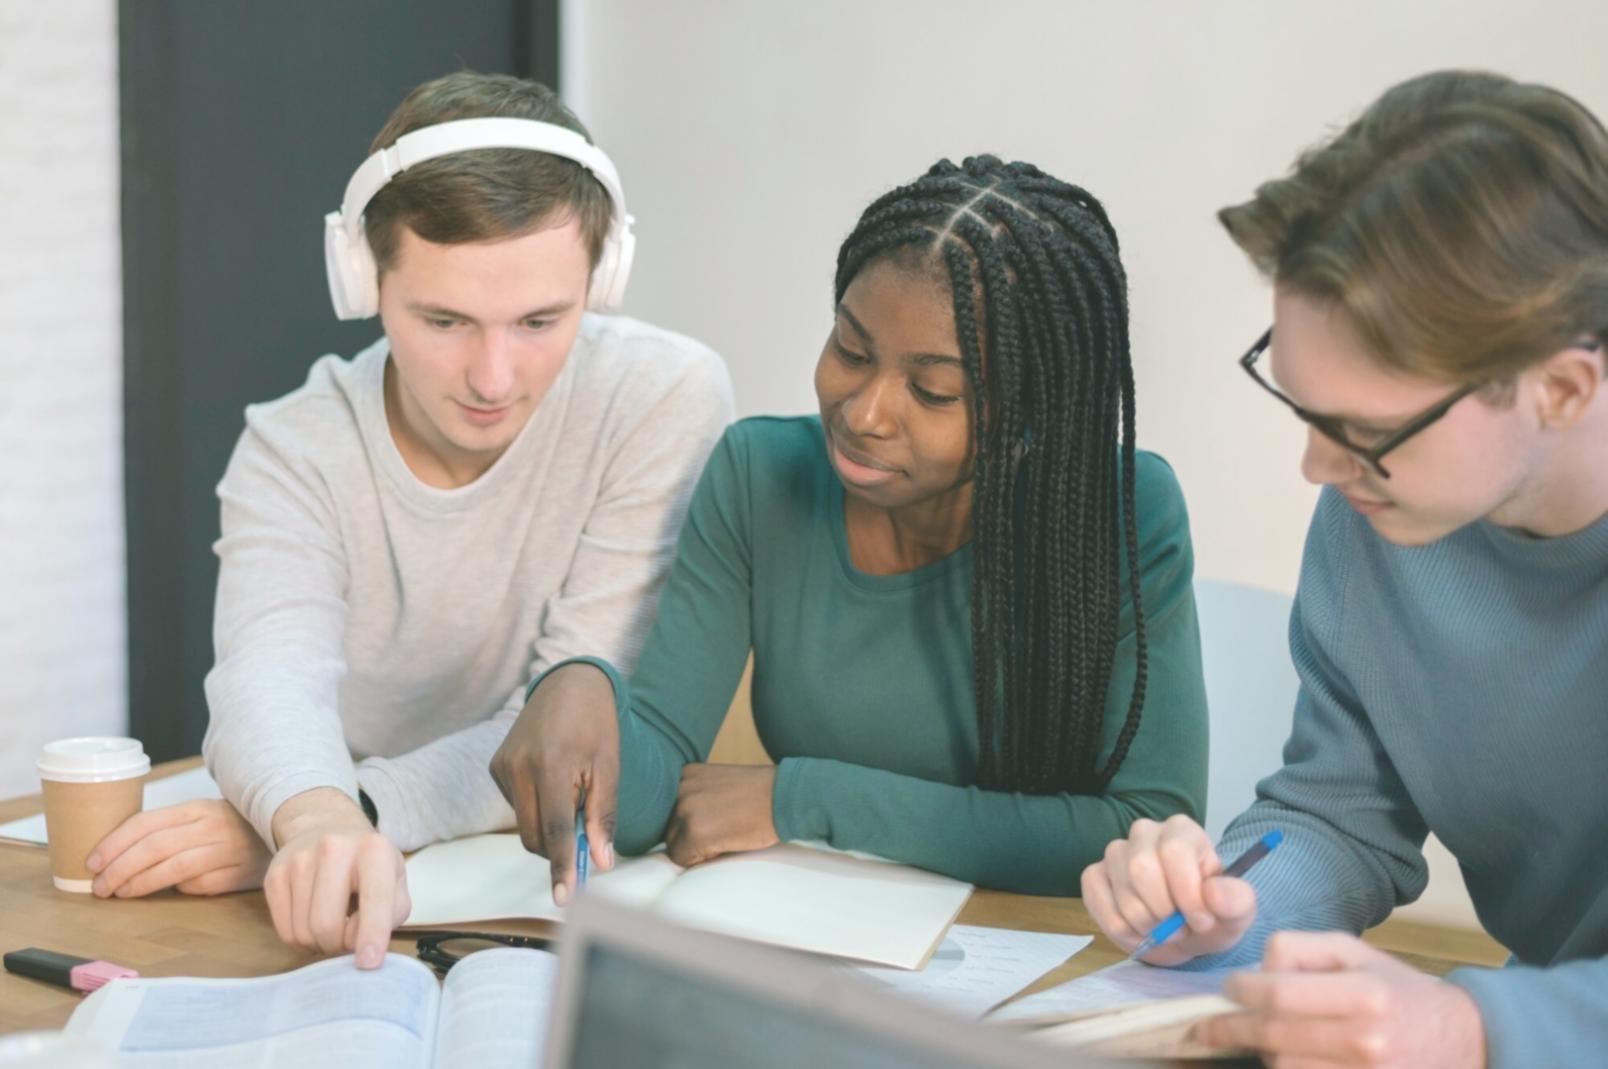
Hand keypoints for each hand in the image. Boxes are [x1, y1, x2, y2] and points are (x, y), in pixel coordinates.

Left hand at [85, 799, 269, 897]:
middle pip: (154, 848)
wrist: (285, 832)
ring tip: (120, 893)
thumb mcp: (201, 817)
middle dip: (119, 869)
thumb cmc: (230, 828)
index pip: (146, 823)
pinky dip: (180, 890)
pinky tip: (169, 893)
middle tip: (100, 887)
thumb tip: (118, 854)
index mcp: (197, 807)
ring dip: (139, 884)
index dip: (114, 844)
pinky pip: (199, 886)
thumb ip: (168, 829)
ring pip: (172, 870)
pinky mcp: (239, 874)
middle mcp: (212, 826)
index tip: (92, 863)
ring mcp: (228, 851)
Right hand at [264, 788, 408, 968]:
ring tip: (333, 926)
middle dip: (339, 946)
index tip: (368, 963)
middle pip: (327, 924)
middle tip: (347, 940)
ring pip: (303, 932)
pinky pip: (284, 931)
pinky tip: (313, 921)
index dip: (372, 935)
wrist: (328, 828)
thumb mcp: (395, 882)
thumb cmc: (369, 865)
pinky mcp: (275, 874)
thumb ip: (390, 914)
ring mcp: (299, 859)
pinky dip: (301, 939)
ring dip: (320, 944)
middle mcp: (334, 848)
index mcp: (374, 850)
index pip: (374, 899)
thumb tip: (360, 945)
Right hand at [490, 662, 618, 904]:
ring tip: (573, 794)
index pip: (555, 829)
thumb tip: (600, 862)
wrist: (568, 684)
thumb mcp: (610, 767)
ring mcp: (502, 766)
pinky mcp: (495, 766)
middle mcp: (519, 766)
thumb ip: (604, 816)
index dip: (562, 866)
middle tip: (587, 839)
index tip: (565, 897)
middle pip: (534, 835)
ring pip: (524, 825)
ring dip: (549, 826)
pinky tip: (554, 781)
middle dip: (558, 848)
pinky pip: (517, 806)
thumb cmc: (596, 725)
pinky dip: (538, 808)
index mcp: (552, 764)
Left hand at [665, 763, 778, 866]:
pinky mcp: (695, 831)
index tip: (715, 818)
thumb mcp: (719, 783)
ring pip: (673, 845)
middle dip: (691, 837)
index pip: (669, 811)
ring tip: (725, 834)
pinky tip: (725, 843)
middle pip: (668, 828)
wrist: (785, 797)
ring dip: (695, 848)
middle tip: (723, 828)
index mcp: (685, 774)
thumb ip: (695, 797)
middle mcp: (679, 788)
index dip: (691, 823)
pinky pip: (682, 859)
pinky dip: (701, 859)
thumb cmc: (759, 794)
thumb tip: (677, 827)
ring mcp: (685, 809)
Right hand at [1079, 814, 1256, 964]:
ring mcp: (1115, 853)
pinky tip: (1140, 933)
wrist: (1186, 930)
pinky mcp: (1094, 875)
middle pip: (1141, 869)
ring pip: (1123, 894)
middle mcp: (1144, 833)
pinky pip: (1098, 905)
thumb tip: (1212, 894)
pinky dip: (1121, 930)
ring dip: (1146, 926)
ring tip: (1163, 932)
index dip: (1187, 894)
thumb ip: (1236, 901)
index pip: (1174, 852)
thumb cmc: (1210, 914)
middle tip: (1180, 930)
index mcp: (1181, 831)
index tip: (1201, 922)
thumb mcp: (1237, 912)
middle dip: (1163, 912)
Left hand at [1196, 932, 1487, 1067]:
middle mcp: (1365, 1041)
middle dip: (1232, 1029)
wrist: (1460, 1040)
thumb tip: (1258, 969)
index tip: (1227, 989)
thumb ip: (1301, 950)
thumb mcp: (1354, 952)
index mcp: (1364, 995)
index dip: (1242, 992)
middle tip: (1207, 1026)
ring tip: (1256, 1037)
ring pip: (1283, 1067)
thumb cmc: (1397, 988)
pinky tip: (1279, 1054)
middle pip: (1274, 1037)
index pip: (1280, 995)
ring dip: (1261, 1051)